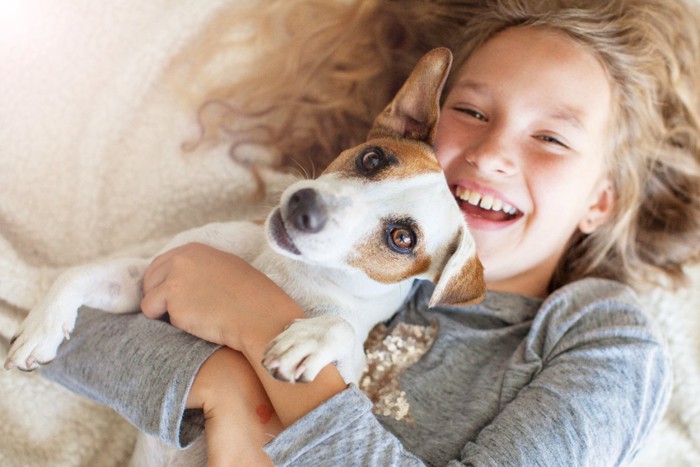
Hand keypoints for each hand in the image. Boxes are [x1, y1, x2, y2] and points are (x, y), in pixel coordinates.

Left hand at [140, 243, 302, 350]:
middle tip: (179, 312)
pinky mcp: (172, 301)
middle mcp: (180, 260)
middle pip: (149, 280)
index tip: (172, 297)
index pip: (160, 264)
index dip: (163, 283)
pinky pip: (156, 316)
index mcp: (193, 250)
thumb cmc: (250, 296)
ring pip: (149, 301)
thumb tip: (180, 278)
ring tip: (190, 318)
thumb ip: (199, 267)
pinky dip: (169, 323)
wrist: (258, 314)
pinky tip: (192, 323)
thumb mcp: (225, 267)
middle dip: (158, 298)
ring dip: (163, 313)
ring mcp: (174, 279)